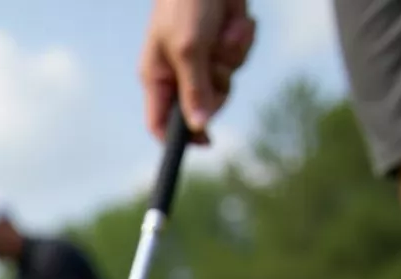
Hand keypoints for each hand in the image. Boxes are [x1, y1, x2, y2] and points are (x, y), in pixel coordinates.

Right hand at [139, 0, 255, 141]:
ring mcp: (202, 58)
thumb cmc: (187, 2)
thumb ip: (194, 90)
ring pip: (226, 80)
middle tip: (217, 67)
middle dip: (217, 87)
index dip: (180, 139)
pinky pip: (240, 58)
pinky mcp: (223, 43)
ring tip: (224, 30)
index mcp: (157, 77)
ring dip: (232, 56)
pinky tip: (234, 20)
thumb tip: (199, 126)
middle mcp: (178, 72)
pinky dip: (243, 40)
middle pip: (203, 106)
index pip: (160, 123)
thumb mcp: (189, 49)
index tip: (206, 143)